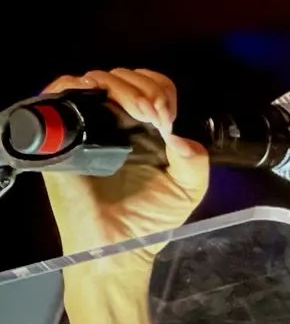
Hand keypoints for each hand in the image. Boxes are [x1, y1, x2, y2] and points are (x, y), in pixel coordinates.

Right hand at [37, 69, 208, 259]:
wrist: (117, 246)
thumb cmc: (149, 221)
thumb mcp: (187, 190)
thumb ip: (196, 162)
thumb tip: (181, 135)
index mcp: (145, 129)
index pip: (151, 87)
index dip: (160, 90)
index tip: (166, 115)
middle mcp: (115, 121)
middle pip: (124, 78)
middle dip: (142, 87)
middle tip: (151, 115)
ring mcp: (88, 126)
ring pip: (96, 80)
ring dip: (118, 85)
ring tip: (134, 112)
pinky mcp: (61, 135)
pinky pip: (58, 94)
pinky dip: (73, 84)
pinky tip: (94, 94)